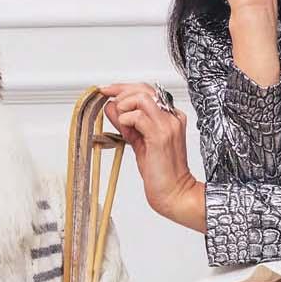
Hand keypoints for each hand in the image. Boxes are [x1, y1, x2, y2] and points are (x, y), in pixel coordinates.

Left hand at [100, 83, 204, 231]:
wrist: (174, 193)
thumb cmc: (160, 172)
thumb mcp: (138, 141)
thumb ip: (126, 123)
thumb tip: (111, 107)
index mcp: (170, 117)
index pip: (147, 91)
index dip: (125, 88)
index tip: (108, 90)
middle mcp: (172, 117)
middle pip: (144, 89)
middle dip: (120, 91)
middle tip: (106, 98)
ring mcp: (168, 125)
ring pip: (142, 97)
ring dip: (124, 105)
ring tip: (120, 120)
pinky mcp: (160, 135)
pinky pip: (138, 116)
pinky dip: (126, 120)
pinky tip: (125, 131)